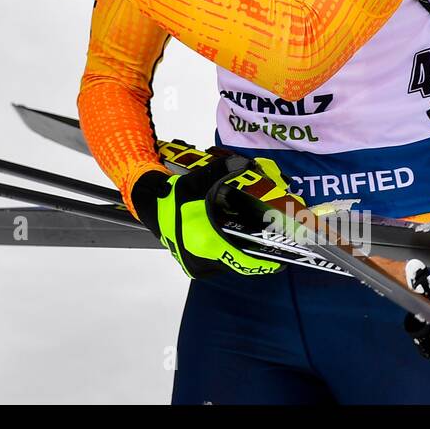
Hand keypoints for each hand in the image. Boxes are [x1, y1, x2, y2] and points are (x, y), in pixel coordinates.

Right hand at [130, 155, 299, 279]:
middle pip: (237, 263)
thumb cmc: (174, 196)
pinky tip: (233, 241)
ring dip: (240, 255)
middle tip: (268, 243)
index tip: (279, 261)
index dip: (263, 263)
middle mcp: (202, 260)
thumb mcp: (199, 180)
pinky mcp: (191, 264)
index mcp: (207, 241)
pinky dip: (228, 255)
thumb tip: (246, 163)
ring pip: (227, 264)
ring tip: (253, 242)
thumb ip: (224, 170)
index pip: (242, 260)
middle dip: (253, 255)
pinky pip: (217, 264)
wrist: (150, 205)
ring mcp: (196, 264)